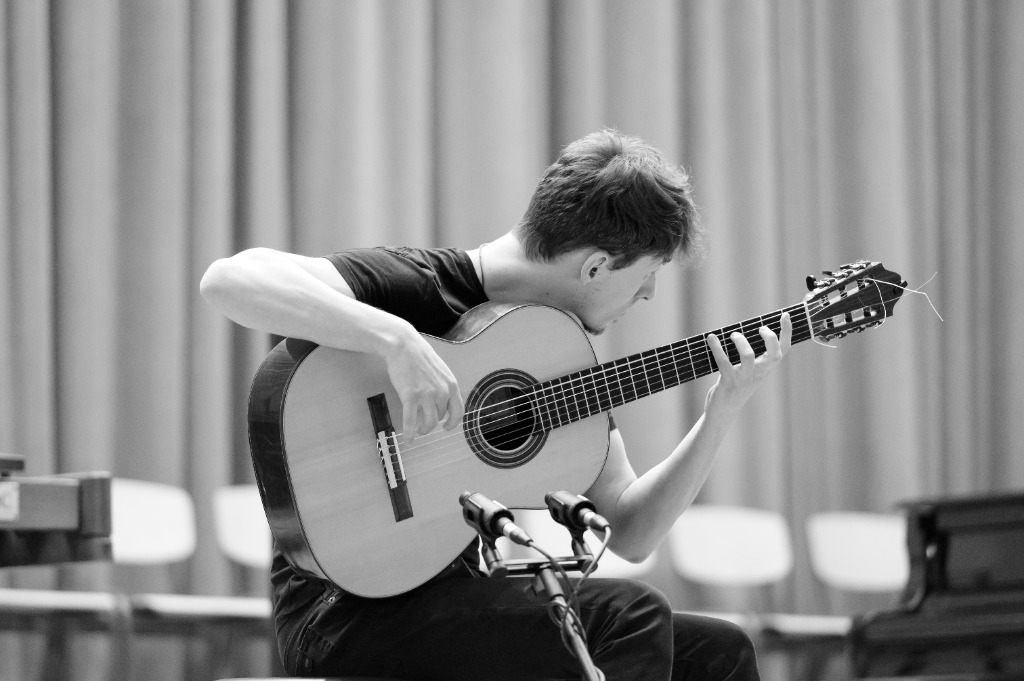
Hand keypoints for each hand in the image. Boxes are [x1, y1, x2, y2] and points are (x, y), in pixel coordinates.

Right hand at [383, 326, 464, 443]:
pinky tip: (408, 439)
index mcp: (451, 385)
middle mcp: (441, 392)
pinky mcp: (410, 397)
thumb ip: (444, 387)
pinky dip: (409, 433)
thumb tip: (444, 404)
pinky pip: (411, 422)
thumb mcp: (440, 371)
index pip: (458, 412)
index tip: (447, 427)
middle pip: (439, 418)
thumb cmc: (420, 356)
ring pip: (428, 423)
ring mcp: (426, 395)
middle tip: (424, 426)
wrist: (403, 346)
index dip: (453, 423)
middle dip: (432, 423)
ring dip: (423, 430)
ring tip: (418, 431)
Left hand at [704, 312, 791, 415]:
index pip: (782, 350)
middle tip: (759, 328)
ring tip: (733, 335)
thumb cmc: (736, 386)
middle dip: (769, 338)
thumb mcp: (749, 372)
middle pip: (774, 355)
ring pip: (748, 357)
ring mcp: (744, 379)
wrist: (723, 411)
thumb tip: (743, 330)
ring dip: (740, 342)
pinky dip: (717, 348)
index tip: (785, 316)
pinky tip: (711, 338)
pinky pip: (723, 362)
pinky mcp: (728, 382)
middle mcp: (758, 374)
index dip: (786, 333)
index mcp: (765, 369)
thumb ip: (752, 356)